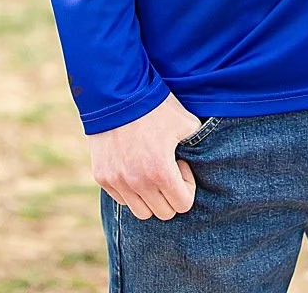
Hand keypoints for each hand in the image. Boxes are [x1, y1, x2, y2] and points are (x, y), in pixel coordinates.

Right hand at [88, 92, 201, 220]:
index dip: (187, 187)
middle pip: (162, 213)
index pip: (182, 205)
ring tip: (152, 171)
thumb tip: (205, 158)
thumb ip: (198, 145)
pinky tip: (136, 167)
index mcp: (160, 172)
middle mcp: (137, 183)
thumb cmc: (158, 108)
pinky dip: (132, 191)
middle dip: (171, 195)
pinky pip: (122, 199)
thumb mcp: (187, 124)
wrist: (119, 95)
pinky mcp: (102, 177)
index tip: (181, 166)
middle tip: (169, 169)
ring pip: (140, 211)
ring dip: (151, 197)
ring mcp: (116, 182)